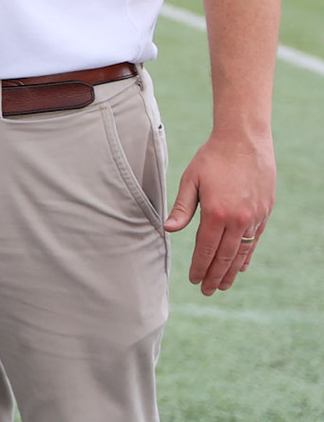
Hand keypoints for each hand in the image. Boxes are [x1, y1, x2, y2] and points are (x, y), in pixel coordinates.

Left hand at [165, 129, 275, 294]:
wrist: (245, 141)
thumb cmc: (212, 158)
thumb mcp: (191, 179)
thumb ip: (182, 207)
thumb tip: (169, 230)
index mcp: (216, 213)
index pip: (206, 249)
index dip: (199, 266)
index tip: (192, 279)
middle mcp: (238, 219)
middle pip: (225, 256)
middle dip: (214, 276)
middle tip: (206, 291)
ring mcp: (254, 217)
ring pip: (242, 252)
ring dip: (231, 271)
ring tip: (222, 285)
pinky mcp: (264, 212)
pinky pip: (255, 240)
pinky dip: (247, 255)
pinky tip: (240, 266)